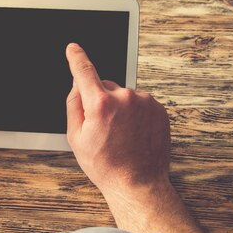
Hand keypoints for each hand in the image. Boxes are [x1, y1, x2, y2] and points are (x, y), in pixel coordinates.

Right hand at [65, 43, 170, 200]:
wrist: (138, 183)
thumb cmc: (105, 165)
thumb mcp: (76, 138)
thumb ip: (74, 105)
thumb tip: (78, 86)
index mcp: (100, 104)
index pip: (84, 72)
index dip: (76, 58)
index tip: (73, 49)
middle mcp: (125, 98)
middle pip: (104, 86)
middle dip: (100, 101)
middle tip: (102, 128)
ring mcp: (145, 102)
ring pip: (123, 96)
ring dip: (119, 109)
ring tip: (120, 135)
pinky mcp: (158, 109)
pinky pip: (140, 103)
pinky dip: (135, 114)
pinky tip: (132, 134)